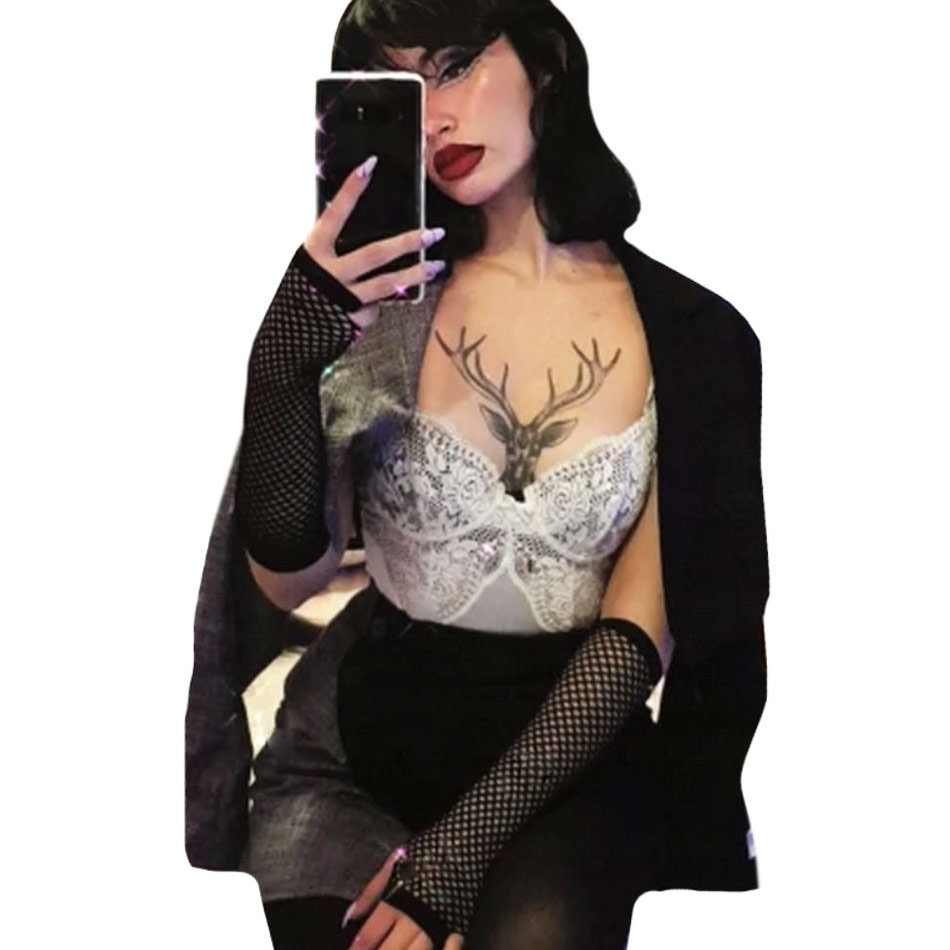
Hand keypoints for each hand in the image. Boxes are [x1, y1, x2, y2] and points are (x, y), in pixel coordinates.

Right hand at [304, 155, 445, 327]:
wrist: (289, 340)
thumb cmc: (303, 295)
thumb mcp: (311, 267)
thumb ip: (335, 253)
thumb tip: (369, 238)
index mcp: (314, 252)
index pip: (334, 214)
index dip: (350, 190)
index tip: (369, 165)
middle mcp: (329, 273)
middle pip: (375, 253)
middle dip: (407, 242)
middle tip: (432, 233)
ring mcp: (345, 297)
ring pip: (387, 284)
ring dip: (415, 274)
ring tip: (436, 265)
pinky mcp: (356, 318)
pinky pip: (377, 305)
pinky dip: (382, 302)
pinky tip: (379, 302)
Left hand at [344, 847, 463, 949]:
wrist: (466, 845)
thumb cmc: (427, 852)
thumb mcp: (394, 864)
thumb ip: (372, 891)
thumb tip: (350, 916)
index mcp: (399, 898)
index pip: (373, 931)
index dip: (359, 946)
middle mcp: (416, 917)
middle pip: (391, 949)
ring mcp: (436, 927)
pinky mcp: (451, 931)